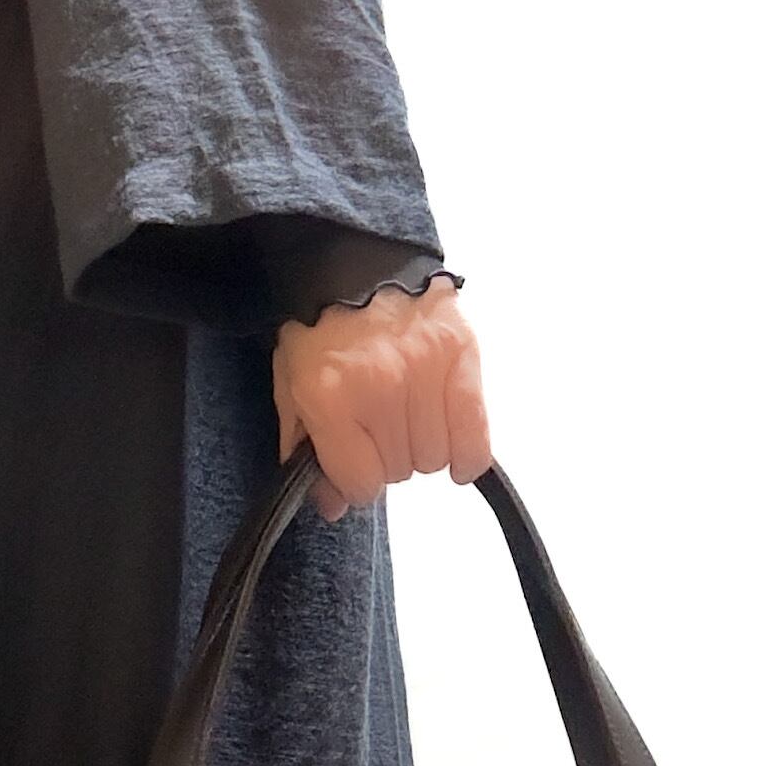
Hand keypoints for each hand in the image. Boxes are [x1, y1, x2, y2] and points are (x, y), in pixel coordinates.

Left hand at [271, 278, 491, 522]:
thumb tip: (334, 507)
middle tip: (379, 428)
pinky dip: (468, 455)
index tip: (356, 466)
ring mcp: (426, 371)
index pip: (362, 482)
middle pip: (400, 471)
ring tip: (409, 419)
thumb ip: (304, 448)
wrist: (352, 258)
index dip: (357, 482)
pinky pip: (474, 434)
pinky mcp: (462, 355)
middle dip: (387, 459)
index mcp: (330, 396)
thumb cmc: (317, 326)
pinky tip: (457, 457)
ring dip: (422, 450)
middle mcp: (381, 388)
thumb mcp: (291, 385)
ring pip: (435, 457)